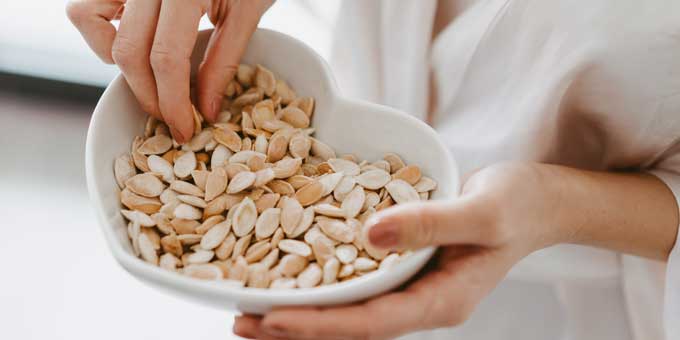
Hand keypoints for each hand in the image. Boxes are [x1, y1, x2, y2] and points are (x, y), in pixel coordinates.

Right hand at [66, 0, 273, 142]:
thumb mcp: (248, 12)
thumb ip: (223, 61)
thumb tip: (205, 110)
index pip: (166, 59)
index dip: (173, 103)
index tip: (184, 129)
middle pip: (128, 52)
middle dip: (149, 96)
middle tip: (172, 116)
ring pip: (88, 19)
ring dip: (116, 59)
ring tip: (152, 74)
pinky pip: (86, 5)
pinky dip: (101, 31)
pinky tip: (137, 43)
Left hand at [233, 163, 567, 338]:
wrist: (537, 201)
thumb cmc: (520, 204)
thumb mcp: (484, 210)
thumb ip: (431, 223)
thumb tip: (370, 236)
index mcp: (442, 300)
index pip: (372, 322)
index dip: (320, 324)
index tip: (272, 318)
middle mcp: (421, 301)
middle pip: (350, 327)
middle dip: (295, 328)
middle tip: (240, 321)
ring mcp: (411, 288)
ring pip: (348, 310)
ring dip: (300, 310)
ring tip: (248, 309)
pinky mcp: (403, 268)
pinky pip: (356, 284)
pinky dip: (320, 284)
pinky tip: (289, 273)